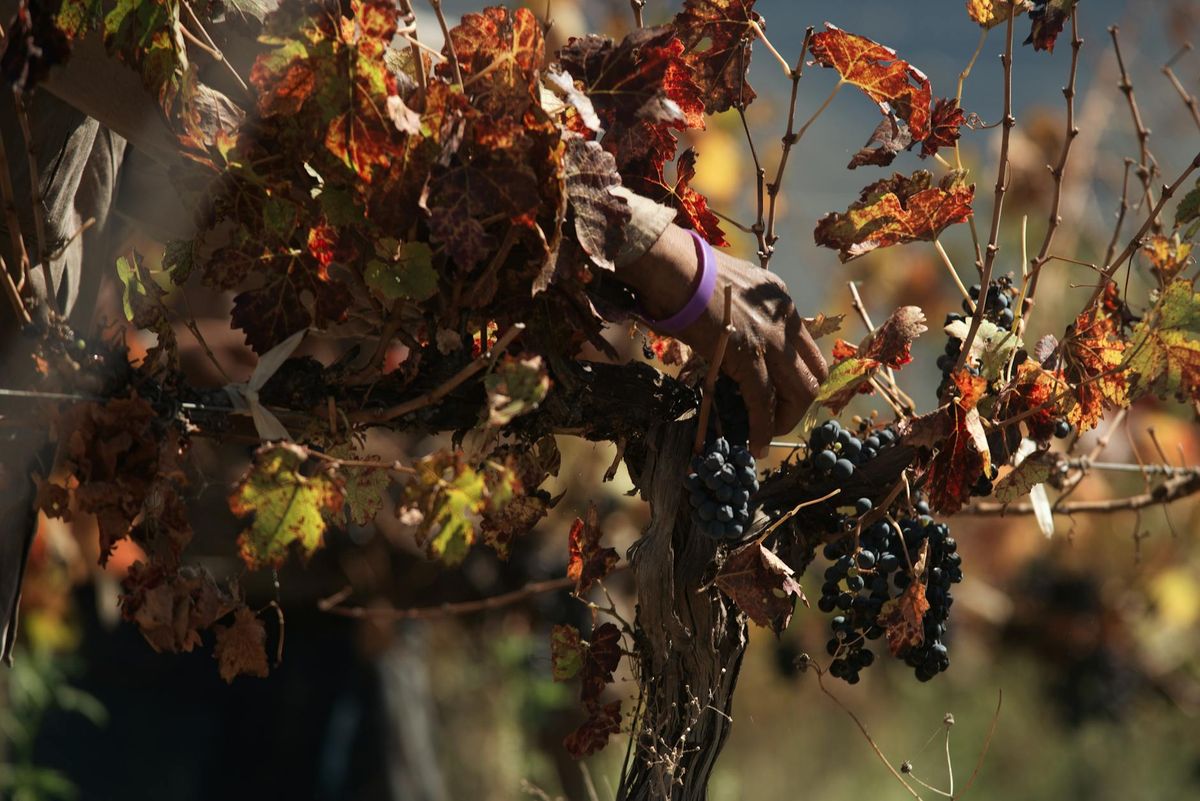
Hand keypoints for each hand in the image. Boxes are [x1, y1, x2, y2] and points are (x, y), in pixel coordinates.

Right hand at [619, 224, 827, 455]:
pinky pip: (763, 402)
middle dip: (798, 404)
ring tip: (765, 436)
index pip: (808, 349)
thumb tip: (730, 339)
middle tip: (777, 419)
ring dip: (785, 420)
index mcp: (780, 301)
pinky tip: (755, 444)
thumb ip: (742, 314)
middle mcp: (784, 319)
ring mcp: (770, 339)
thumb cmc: (686, 274)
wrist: (673, 267)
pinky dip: (763, 428)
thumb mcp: (730, 290)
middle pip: (814, 374)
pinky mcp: (749, 356)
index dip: (799, 377)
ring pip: (800, 392)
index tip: (781, 394)